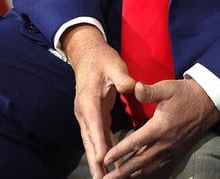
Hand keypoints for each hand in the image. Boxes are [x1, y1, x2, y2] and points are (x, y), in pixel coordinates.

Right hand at [62, 25, 136, 178]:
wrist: (87, 53)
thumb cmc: (102, 59)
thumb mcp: (115, 66)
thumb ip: (124, 78)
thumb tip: (135, 88)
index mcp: (89, 100)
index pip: (95, 125)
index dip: (100, 144)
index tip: (104, 161)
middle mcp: (84, 111)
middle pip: (90, 140)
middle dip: (95, 161)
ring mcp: (86, 114)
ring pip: (91, 141)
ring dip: (97, 160)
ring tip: (103, 178)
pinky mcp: (91, 115)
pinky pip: (97, 136)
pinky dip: (101, 149)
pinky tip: (108, 162)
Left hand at [101, 78, 219, 177]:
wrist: (207, 103)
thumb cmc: (184, 94)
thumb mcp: (166, 88)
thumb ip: (148, 91)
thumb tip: (134, 87)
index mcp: (159, 127)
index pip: (135, 143)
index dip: (119, 151)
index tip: (105, 159)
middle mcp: (165, 143)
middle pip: (139, 161)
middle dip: (121, 171)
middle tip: (106, 178)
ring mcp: (172, 150)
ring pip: (148, 167)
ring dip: (132, 174)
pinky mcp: (177, 153)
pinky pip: (159, 167)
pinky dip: (146, 172)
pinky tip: (136, 175)